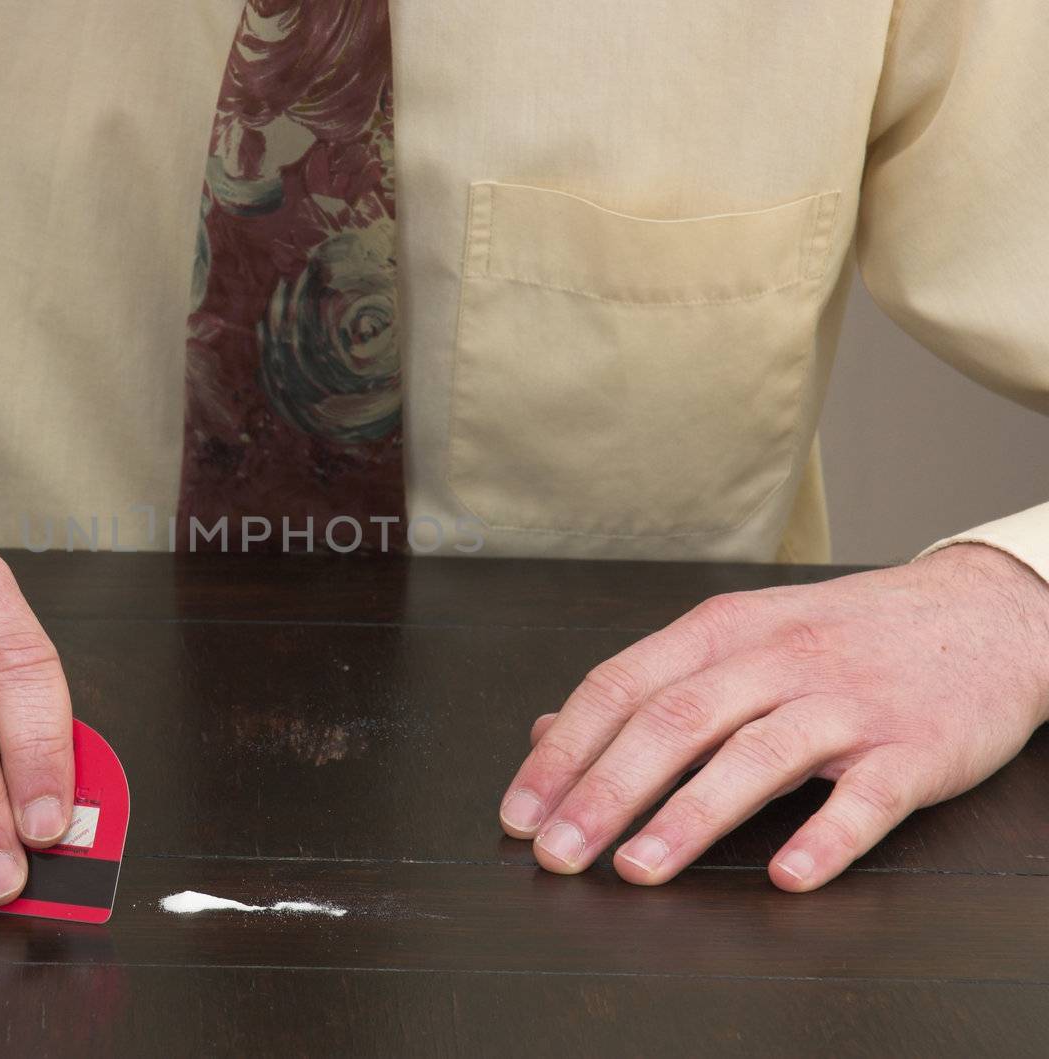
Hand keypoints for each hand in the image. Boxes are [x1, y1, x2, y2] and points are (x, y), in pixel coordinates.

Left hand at [498, 544, 1048, 890]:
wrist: (986, 614)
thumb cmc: (842, 636)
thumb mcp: (738, 639)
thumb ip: (646, 687)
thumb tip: (549, 731)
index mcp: (721, 631)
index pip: (620, 686)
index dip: (563, 752)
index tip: (519, 811)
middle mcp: (775, 659)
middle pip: (673, 722)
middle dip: (603, 792)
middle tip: (555, 855)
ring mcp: (847, 703)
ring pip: (756, 755)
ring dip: (690, 816)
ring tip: (636, 868)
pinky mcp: (914, 748)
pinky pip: (866, 796)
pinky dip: (825, 836)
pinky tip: (786, 877)